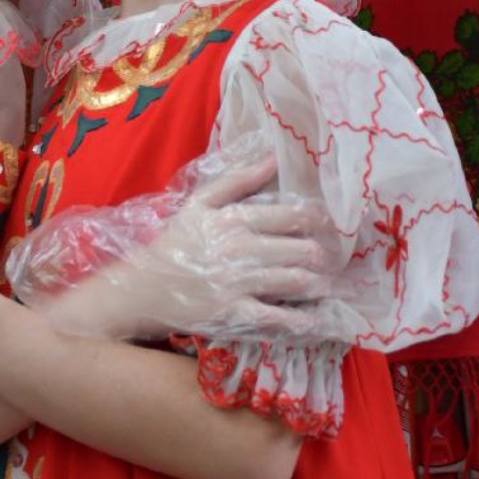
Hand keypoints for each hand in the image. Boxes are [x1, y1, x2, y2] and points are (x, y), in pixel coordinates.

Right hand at [7, 146, 343, 342]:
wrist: (141, 288)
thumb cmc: (174, 244)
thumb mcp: (199, 204)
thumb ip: (237, 180)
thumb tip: (274, 156)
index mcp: (233, 219)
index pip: (290, 215)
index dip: (319, 220)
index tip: (337, 224)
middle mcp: (239, 249)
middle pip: (298, 250)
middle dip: (323, 255)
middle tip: (337, 258)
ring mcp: (237, 283)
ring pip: (292, 281)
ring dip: (317, 284)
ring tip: (328, 284)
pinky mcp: (232, 313)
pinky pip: (274, 317)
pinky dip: (298, 321)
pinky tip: (314, 321)